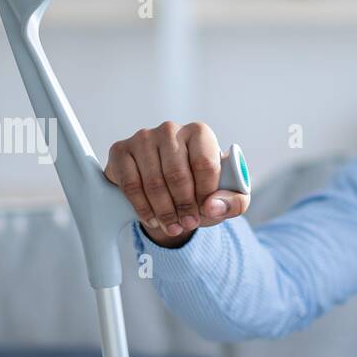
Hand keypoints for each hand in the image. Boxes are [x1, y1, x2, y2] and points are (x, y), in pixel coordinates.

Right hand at [104, 121, 250, 247]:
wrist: (167, 189)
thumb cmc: (200, 189)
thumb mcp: (226, 196)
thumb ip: (235, 202)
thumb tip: (213, 206)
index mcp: (199, 133)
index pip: (204, 163)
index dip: (206, 193)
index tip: (206, 212)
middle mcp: (171, 129)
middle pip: (177, 174)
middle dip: (184, 206)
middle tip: (188, 224)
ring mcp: (143, 138)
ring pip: (154, 182)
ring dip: (164, 211)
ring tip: (173, 227)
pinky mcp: (121, 151)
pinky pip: (131, 185)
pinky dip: (143, 208)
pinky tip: (153, 219)